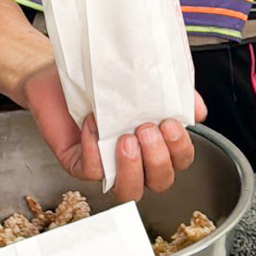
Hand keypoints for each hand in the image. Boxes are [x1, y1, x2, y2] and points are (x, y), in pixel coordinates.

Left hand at [22, 62, 206, 201]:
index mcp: (153, 138)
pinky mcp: (78, 161)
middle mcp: (133, 156)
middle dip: (158, 159)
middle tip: (146, 129)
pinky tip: (93, 123)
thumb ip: (173, 92)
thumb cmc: (101, 72)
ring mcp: (106, 162)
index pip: (179, 161)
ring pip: (128, 190)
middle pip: (160, 182)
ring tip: (126, 139)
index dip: (180, 150)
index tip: (172, 123)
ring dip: (133, 168)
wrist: (56, 64)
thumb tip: (198, 112)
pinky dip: (94, 149)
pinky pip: (91, 170)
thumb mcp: (143, 75)